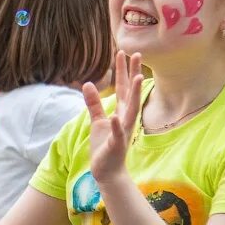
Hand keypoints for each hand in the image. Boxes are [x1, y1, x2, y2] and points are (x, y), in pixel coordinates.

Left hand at [82, 51, 143, 186]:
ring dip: (134, 94)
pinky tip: (115, 116)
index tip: (125, 52)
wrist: (108, 171)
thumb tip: (87, 83)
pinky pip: (117, 134)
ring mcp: (123, 131)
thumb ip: (93, 103)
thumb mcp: (97, 121)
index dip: (123, 71)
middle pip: (129, 93)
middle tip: (137, 54)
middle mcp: (125, 119)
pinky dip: (117, 125)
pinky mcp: (116, 145)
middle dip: (133, 74)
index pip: (122, 88)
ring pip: (130, 110)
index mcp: (120, 112)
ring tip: (137, 77)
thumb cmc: (104, 146)